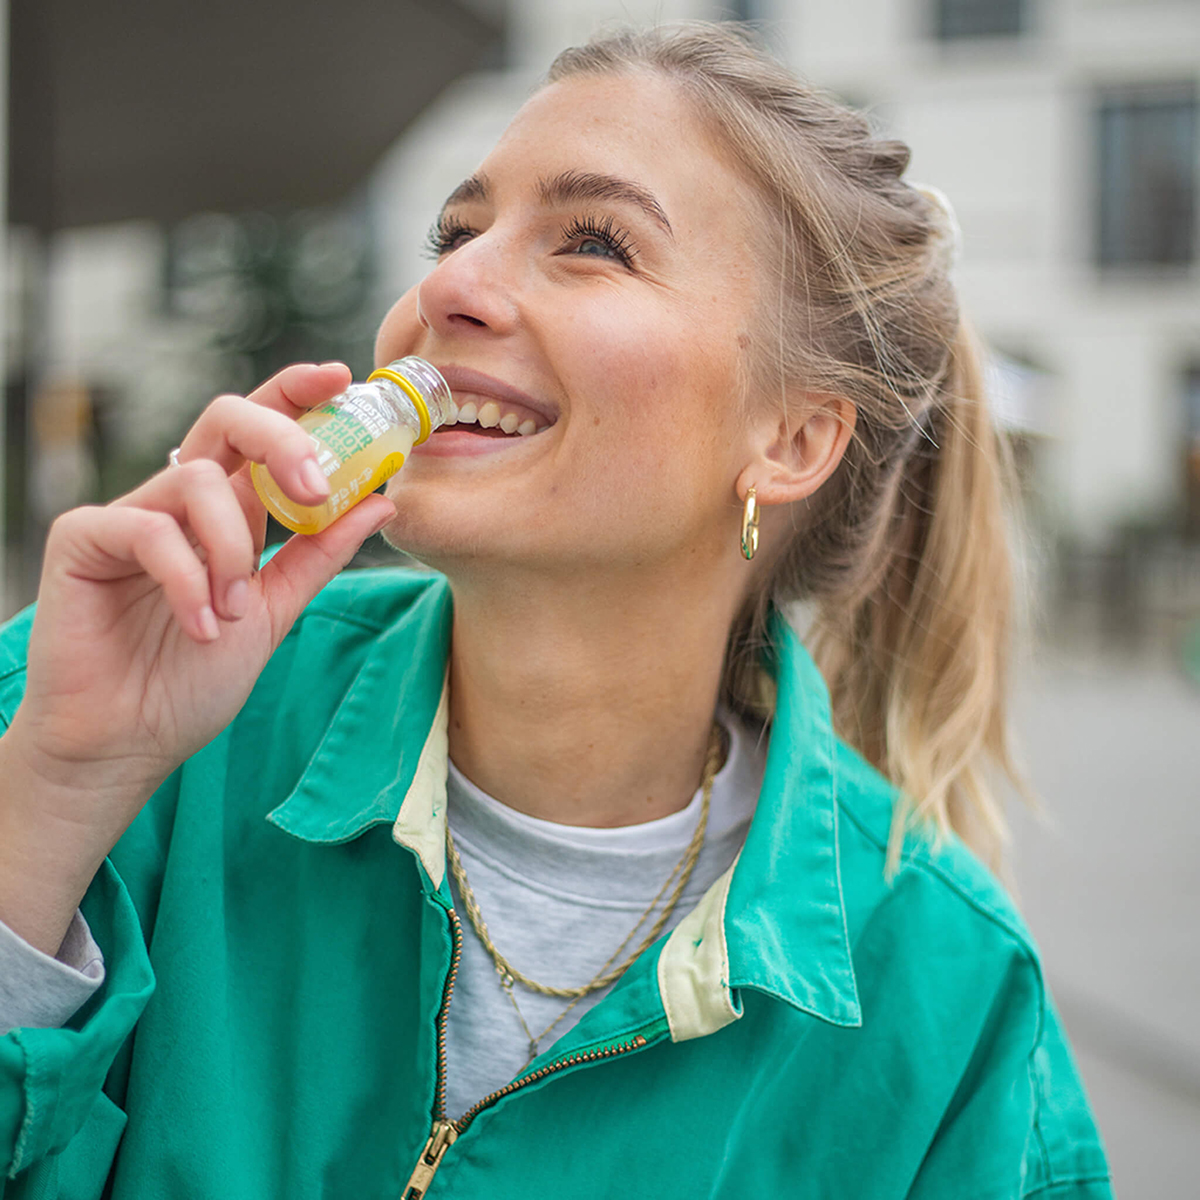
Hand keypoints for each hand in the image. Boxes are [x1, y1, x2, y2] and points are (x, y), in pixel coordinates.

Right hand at [0, 362, 395, 952]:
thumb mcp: (276, 611)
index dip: (297, 394)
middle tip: (315, 487)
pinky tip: (201, 626)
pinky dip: (188, 580)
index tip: (341, 378)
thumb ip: (318, 556)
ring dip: (233, 551)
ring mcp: (129, 516)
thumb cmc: (191, 679)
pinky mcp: (83, 540)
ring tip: (236, 612)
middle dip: (281, 440)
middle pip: (226, 420)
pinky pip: (148, 529)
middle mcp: (180, 501)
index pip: (261, 431)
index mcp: (228, 511)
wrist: (126, 744)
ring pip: (197, 483)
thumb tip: (380, 501)